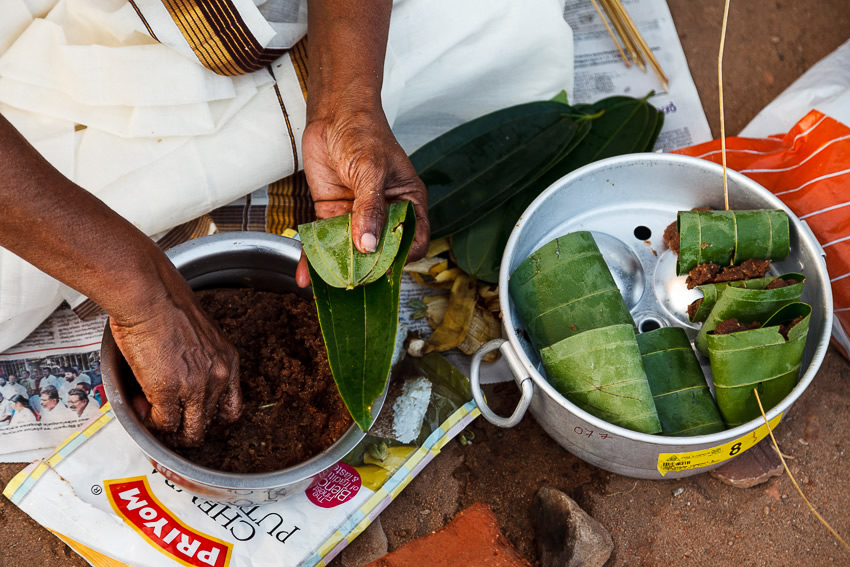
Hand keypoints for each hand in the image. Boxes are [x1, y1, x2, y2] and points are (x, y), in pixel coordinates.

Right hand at [110, 275, 241, 446]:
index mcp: (227, 360)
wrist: (149, 294)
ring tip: (154, 418)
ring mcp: (195, 386)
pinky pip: (164, 423)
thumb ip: (198, 357)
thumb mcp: (199, 333)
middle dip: (187, 425)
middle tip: (168, 419)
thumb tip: (182, 373)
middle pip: (209, 422)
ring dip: (171, 430)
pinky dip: (151, 422)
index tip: (197, 418)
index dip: (213, 418)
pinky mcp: (168, 391)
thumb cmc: (166, 303)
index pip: (231, 408)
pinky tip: (141, 409)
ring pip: (190, 430)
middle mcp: (217, 375)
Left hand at [295, 104, 428, 287]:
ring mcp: (357, 216)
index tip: (385, 266)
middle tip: (354, 282)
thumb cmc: (364, 132)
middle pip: (380, 250)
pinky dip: (313, 259)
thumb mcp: (372, 170)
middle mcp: (384, 213)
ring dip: (338, 268)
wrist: (333, 114)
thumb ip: (370, 208)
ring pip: (351, 250)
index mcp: (407, 202)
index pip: (413, 239)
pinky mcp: (332, 214)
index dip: (403, 256)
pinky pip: (325, 241)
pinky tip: (306, 275)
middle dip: (368, 268)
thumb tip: (369, 245)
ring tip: (328, 286)